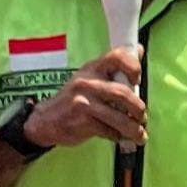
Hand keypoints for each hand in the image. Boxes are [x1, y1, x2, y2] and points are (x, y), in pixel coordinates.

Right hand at [28, 46, 143, 149]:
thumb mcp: (90, 77)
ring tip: (139, 134)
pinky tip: (120, 137)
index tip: (138, 79)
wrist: (45, 120)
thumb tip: (139, 49)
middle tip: (142, 116)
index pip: (116, 57)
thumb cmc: (74, 98)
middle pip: (122, 93)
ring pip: (118, 116)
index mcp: (93, 68)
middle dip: (138, 108)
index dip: (132, 66)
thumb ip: (113, 68)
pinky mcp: (82, 121)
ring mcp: (84, 102)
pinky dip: (118, 136)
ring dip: (133, 128)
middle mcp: (87, 82)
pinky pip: (108, 130)